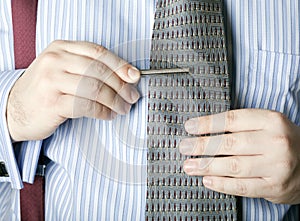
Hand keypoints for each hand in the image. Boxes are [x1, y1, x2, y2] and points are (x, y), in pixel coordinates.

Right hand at [7, 40, 139, 141]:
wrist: (14, 109)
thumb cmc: (44, 89)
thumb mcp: (62, 69)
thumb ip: (89, 69)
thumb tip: (124, 76)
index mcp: (61, 48)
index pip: (98, 52)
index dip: (120, 64)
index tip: (134, 76)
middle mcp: (55, 60)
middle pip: (99, 70)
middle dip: (121, 85)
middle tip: (132, 96)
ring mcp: (52, 81)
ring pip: (95, 88)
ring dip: (115, 100)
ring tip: (123, 108)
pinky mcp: (52, 103)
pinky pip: (86, 106)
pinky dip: (102, 111)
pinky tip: (108, 115)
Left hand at [179, 109, 299, 203]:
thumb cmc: (279, 141)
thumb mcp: (265, 125)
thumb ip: (240, 125)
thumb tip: (203, 130)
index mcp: (271, 120)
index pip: (232, 119)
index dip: (207, 124)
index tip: (189, 127)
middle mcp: (276, 142)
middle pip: (229, 143)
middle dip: (201, 146)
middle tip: (183, 147)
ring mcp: (277, 166)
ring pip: (233, 166)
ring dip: (206, 166)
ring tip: (189, 166)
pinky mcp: (275, 187)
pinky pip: (242, 186)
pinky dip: (221, 184)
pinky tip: (207, 180)